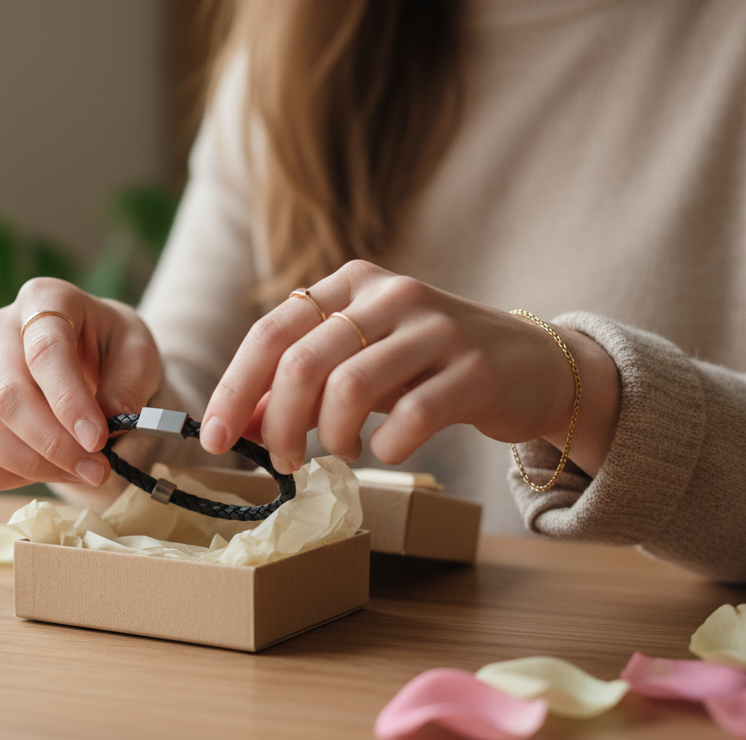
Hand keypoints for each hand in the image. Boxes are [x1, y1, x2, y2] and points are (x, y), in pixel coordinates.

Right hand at [0, 278, 161, 489]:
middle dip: (54, 443)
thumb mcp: (139, 353)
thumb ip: (128, 385)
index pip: (45, 352)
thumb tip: (108, 422)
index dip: (69, 401)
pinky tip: (48, 472)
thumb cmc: (114, 349)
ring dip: (34, 464)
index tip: (98, 439)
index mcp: (44, 300)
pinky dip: (6, 474)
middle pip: (8, 396)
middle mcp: (1, 331)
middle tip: (98, 468)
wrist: (96, 359)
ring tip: (82, 471)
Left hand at [198, 261, 619, 475]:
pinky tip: (387, 449)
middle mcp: (389, 294)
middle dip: (279, 423)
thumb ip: (301, 387)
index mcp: (351, 283)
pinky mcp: (474, 369)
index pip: (271, 331)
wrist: (531, 364)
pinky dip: (387, 445)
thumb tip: (240, 425)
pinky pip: (411, 417)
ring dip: (330, 435)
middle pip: (302, 360)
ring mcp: (435, 328)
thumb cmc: (428, 368)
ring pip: (349, 386)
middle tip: (282, 461)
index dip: (236, 387)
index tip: (215, 437)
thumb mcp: (359, 366)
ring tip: (340, 452)